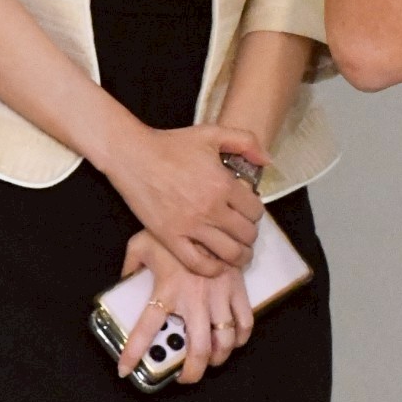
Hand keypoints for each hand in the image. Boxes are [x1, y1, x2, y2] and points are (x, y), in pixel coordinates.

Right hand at [101, 124, 264, 276]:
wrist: (133, 155)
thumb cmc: (172, 144)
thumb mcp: (213, 133)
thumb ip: (246, 142)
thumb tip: (268, 161)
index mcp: (224, 184)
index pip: (256, 211)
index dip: (256, 214)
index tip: (248, 213)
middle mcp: (211, 208)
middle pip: (246, 235)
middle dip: (249, 236)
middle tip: (244, 234)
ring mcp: (190, 225)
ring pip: (229, 253)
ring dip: (239, 256)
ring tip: (238, 253)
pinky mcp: (170, 237)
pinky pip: (198, 264)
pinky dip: (213, 269)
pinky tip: (217, 264)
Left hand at [116, 231, 254, 384]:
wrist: (208, 210)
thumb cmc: (173, 227)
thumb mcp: (142, 243)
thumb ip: (131, 265)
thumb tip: (125, 280)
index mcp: (167, 289)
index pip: (146, 329)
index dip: (134, 353)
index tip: (124, 369)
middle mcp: (194, 299)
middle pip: (195, 349)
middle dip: (191, 372)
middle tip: (184, 378)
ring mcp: (219, 295)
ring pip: (223, 342)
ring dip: (218, 358)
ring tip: (210, 361)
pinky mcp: (237, 288)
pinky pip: (244, 321)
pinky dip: (241, 337)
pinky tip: (233, 341)